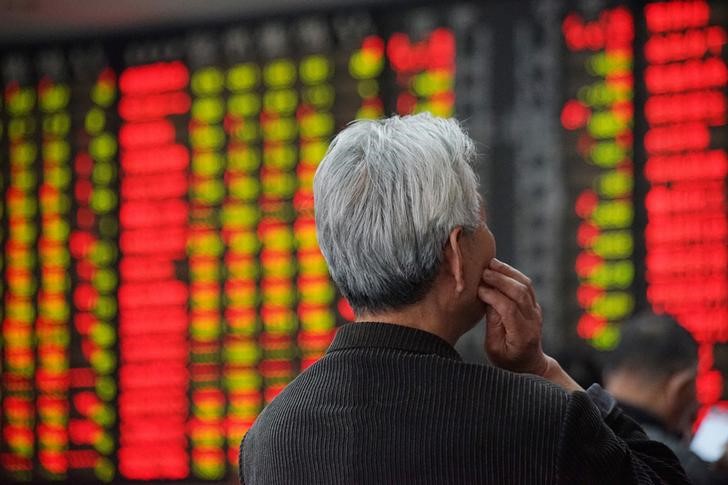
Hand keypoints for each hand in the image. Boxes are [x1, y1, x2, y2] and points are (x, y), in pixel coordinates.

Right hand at [478, 259, 582, 391]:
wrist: (528, 363)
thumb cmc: (507, 359)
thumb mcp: (494, 348)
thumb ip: (492, 324)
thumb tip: (487, 299)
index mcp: (522, 335)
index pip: (509, 308)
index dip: (492, 296)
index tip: (478, 290)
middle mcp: (533, 320)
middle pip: (520, 292)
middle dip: (501, 279)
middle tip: (483, 272)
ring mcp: (536, 311)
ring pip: (526, 285)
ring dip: (508, 272)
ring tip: (491, 264)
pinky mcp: (534, 305)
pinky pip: (526, 285)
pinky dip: (512, 274)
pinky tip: (499, 269)